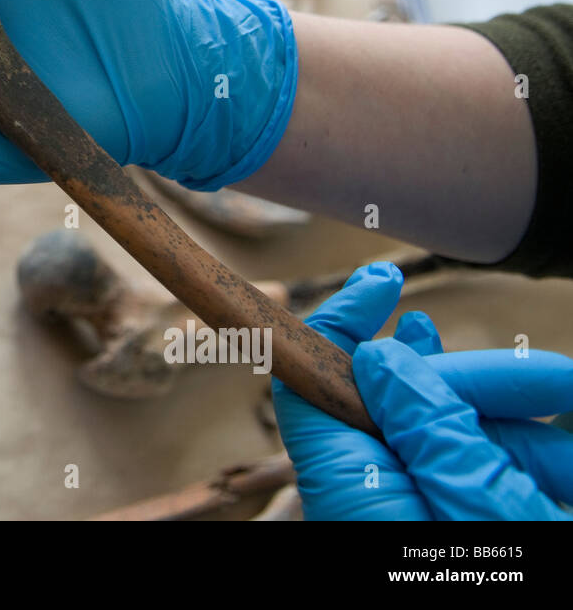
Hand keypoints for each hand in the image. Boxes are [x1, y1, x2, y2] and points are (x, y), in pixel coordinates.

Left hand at [274, 262, 572, 519]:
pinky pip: (480, 473)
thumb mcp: (469, 506)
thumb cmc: (487, 591)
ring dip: (518, 423)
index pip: (313, 384)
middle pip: (407, 402)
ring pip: (456, 436)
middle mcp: (370, 493)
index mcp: (349, 487)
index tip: (382, 280)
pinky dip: (527, 462)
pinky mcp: (446, 521)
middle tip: (557, 379)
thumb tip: (382, 354)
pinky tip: (566, 463)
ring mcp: (409, 508)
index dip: (342, 322)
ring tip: (571, 410)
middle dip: (479, 379)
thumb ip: (429, 430)